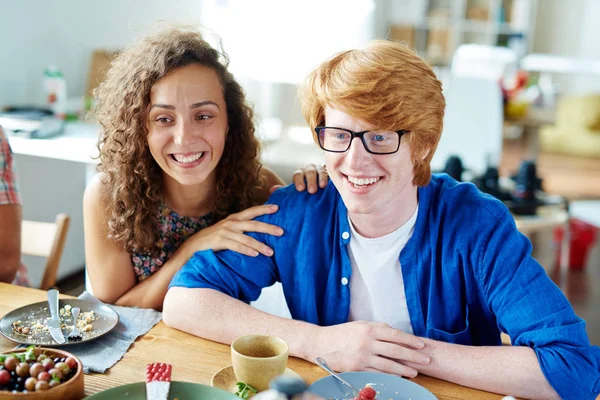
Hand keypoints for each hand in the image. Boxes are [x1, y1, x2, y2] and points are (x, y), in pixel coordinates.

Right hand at [184, 204, 282, 256]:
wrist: (195, 245)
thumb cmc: (215, 238)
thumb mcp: (229, 229)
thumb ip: (242, 228)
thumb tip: (261, 230)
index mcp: (235, 218)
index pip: (252, 211)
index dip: (264, 209)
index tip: (277, 208)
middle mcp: (231, 223)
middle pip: (253, 224)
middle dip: (268, 228)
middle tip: (281, 232)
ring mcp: (225, 232)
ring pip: (246, 238)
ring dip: (260, 245)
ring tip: (271, 252)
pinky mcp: (219, 242)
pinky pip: (236, 246)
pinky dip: (246, 250)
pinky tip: (255, 254)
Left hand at [270, 164, 327, 193]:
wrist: (319, 190)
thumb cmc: (305, 192)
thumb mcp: (295, 191)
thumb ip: (285, 190)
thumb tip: (272, 190)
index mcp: (300, 174)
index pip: (298, 174)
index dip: (299, 181)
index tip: (300, 189)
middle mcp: (310, 170)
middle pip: (309, 172)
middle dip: (310, 180)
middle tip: (311, 191)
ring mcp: (321, 171)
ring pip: (320, 171)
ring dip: (321, 178)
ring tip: (322, 187)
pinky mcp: (330, 174)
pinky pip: (330, 173)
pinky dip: (330, 178)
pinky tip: (330, 184)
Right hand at [313, 321, 429, 377]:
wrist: (320, 343)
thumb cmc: (341, 333)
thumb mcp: (359, 325)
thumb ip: (377, 328)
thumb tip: (395, 332)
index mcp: (369, 328)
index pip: (395, 335)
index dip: (411, 340)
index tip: (422, 345)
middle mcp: (367, 341)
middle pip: (396, 350)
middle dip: (413, 355)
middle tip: (426, 359)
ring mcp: (362, 355)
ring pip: (389, 364)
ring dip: (404, 369)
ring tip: (415, 372)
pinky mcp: (357, 368)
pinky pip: (377, 373)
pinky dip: (390, 375)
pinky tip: (399, 377)